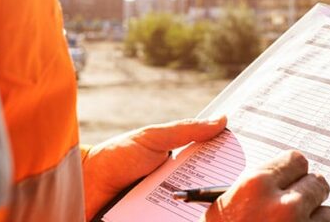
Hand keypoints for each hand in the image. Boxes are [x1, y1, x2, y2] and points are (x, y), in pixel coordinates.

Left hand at [82, 116, 226, 219]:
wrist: (79, 185)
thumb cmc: (114, 157)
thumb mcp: (153, 138)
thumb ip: (185, 130)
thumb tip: (222, 119)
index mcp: (179, 170)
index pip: (212, 175)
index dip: (230, 175)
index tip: (250, 173)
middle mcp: (174, 194)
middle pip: (205, 201)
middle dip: (218, 201)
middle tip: (236, 199)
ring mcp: (162, 213)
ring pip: (192, 217)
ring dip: (203, 215)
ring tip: (219, 214)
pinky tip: (195, 220)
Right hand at [203, 150, 329, 221]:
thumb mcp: (222, 211)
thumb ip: (252, 191)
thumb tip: (278, 181)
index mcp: (257, 186)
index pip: (296, 161)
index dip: (294, 173)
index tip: (293, 180)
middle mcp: (284, 204)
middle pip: (317, 183)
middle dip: (309, 195)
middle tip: (298, 206)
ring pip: (328, 213)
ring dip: (316, 221)